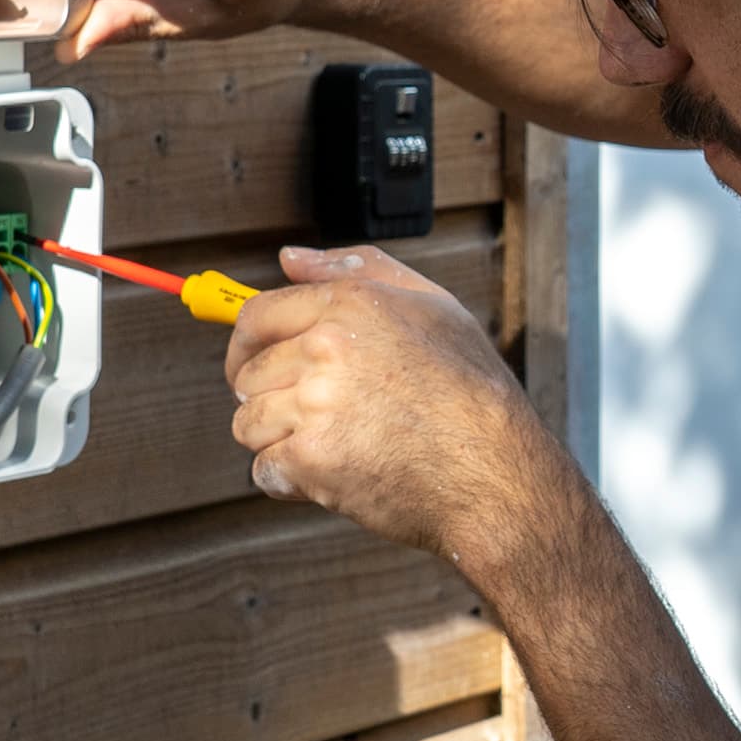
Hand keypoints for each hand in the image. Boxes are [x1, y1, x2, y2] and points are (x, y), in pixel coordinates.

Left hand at [227, 245, 564, 564]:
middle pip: (248, 375)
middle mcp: (326, 347)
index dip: (246, 345)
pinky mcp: (311, 460)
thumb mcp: (433, 305)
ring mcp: (314, 405)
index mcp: (349, 303)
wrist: (494, 471)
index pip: (256, 316)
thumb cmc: (471, 390)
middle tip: (316, 416)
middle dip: (271, 398)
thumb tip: (289, 259)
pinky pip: (264, 470)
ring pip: (249, 424)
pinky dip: (290, 481)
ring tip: (330, 445)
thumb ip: (357, 268)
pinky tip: (333, 476)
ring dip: (279, 440)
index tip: (250, 365)